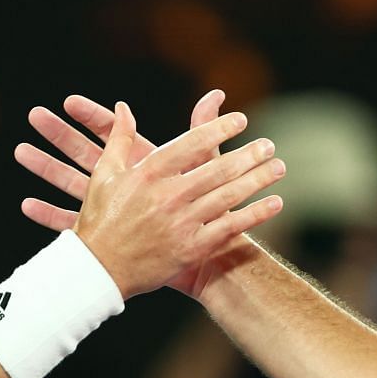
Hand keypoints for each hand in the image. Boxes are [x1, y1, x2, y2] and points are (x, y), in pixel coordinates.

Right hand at [67, 100, 284, 298]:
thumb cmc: (100, 221)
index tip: (241, 120)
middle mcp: (167, 197)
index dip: (219, 130)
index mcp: (147, 175)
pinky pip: (230, 229)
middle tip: (269, 145)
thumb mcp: (104, 176)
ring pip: (228, 197)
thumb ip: (118, 139)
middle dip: (248, 155)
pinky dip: (255, 215)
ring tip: (278, 167)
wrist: (98, 271)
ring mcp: (181, 224)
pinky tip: (275, 204)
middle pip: (218, 170)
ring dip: (257, 180)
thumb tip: (124, 106)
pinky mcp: (190, 249)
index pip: (191, 144)